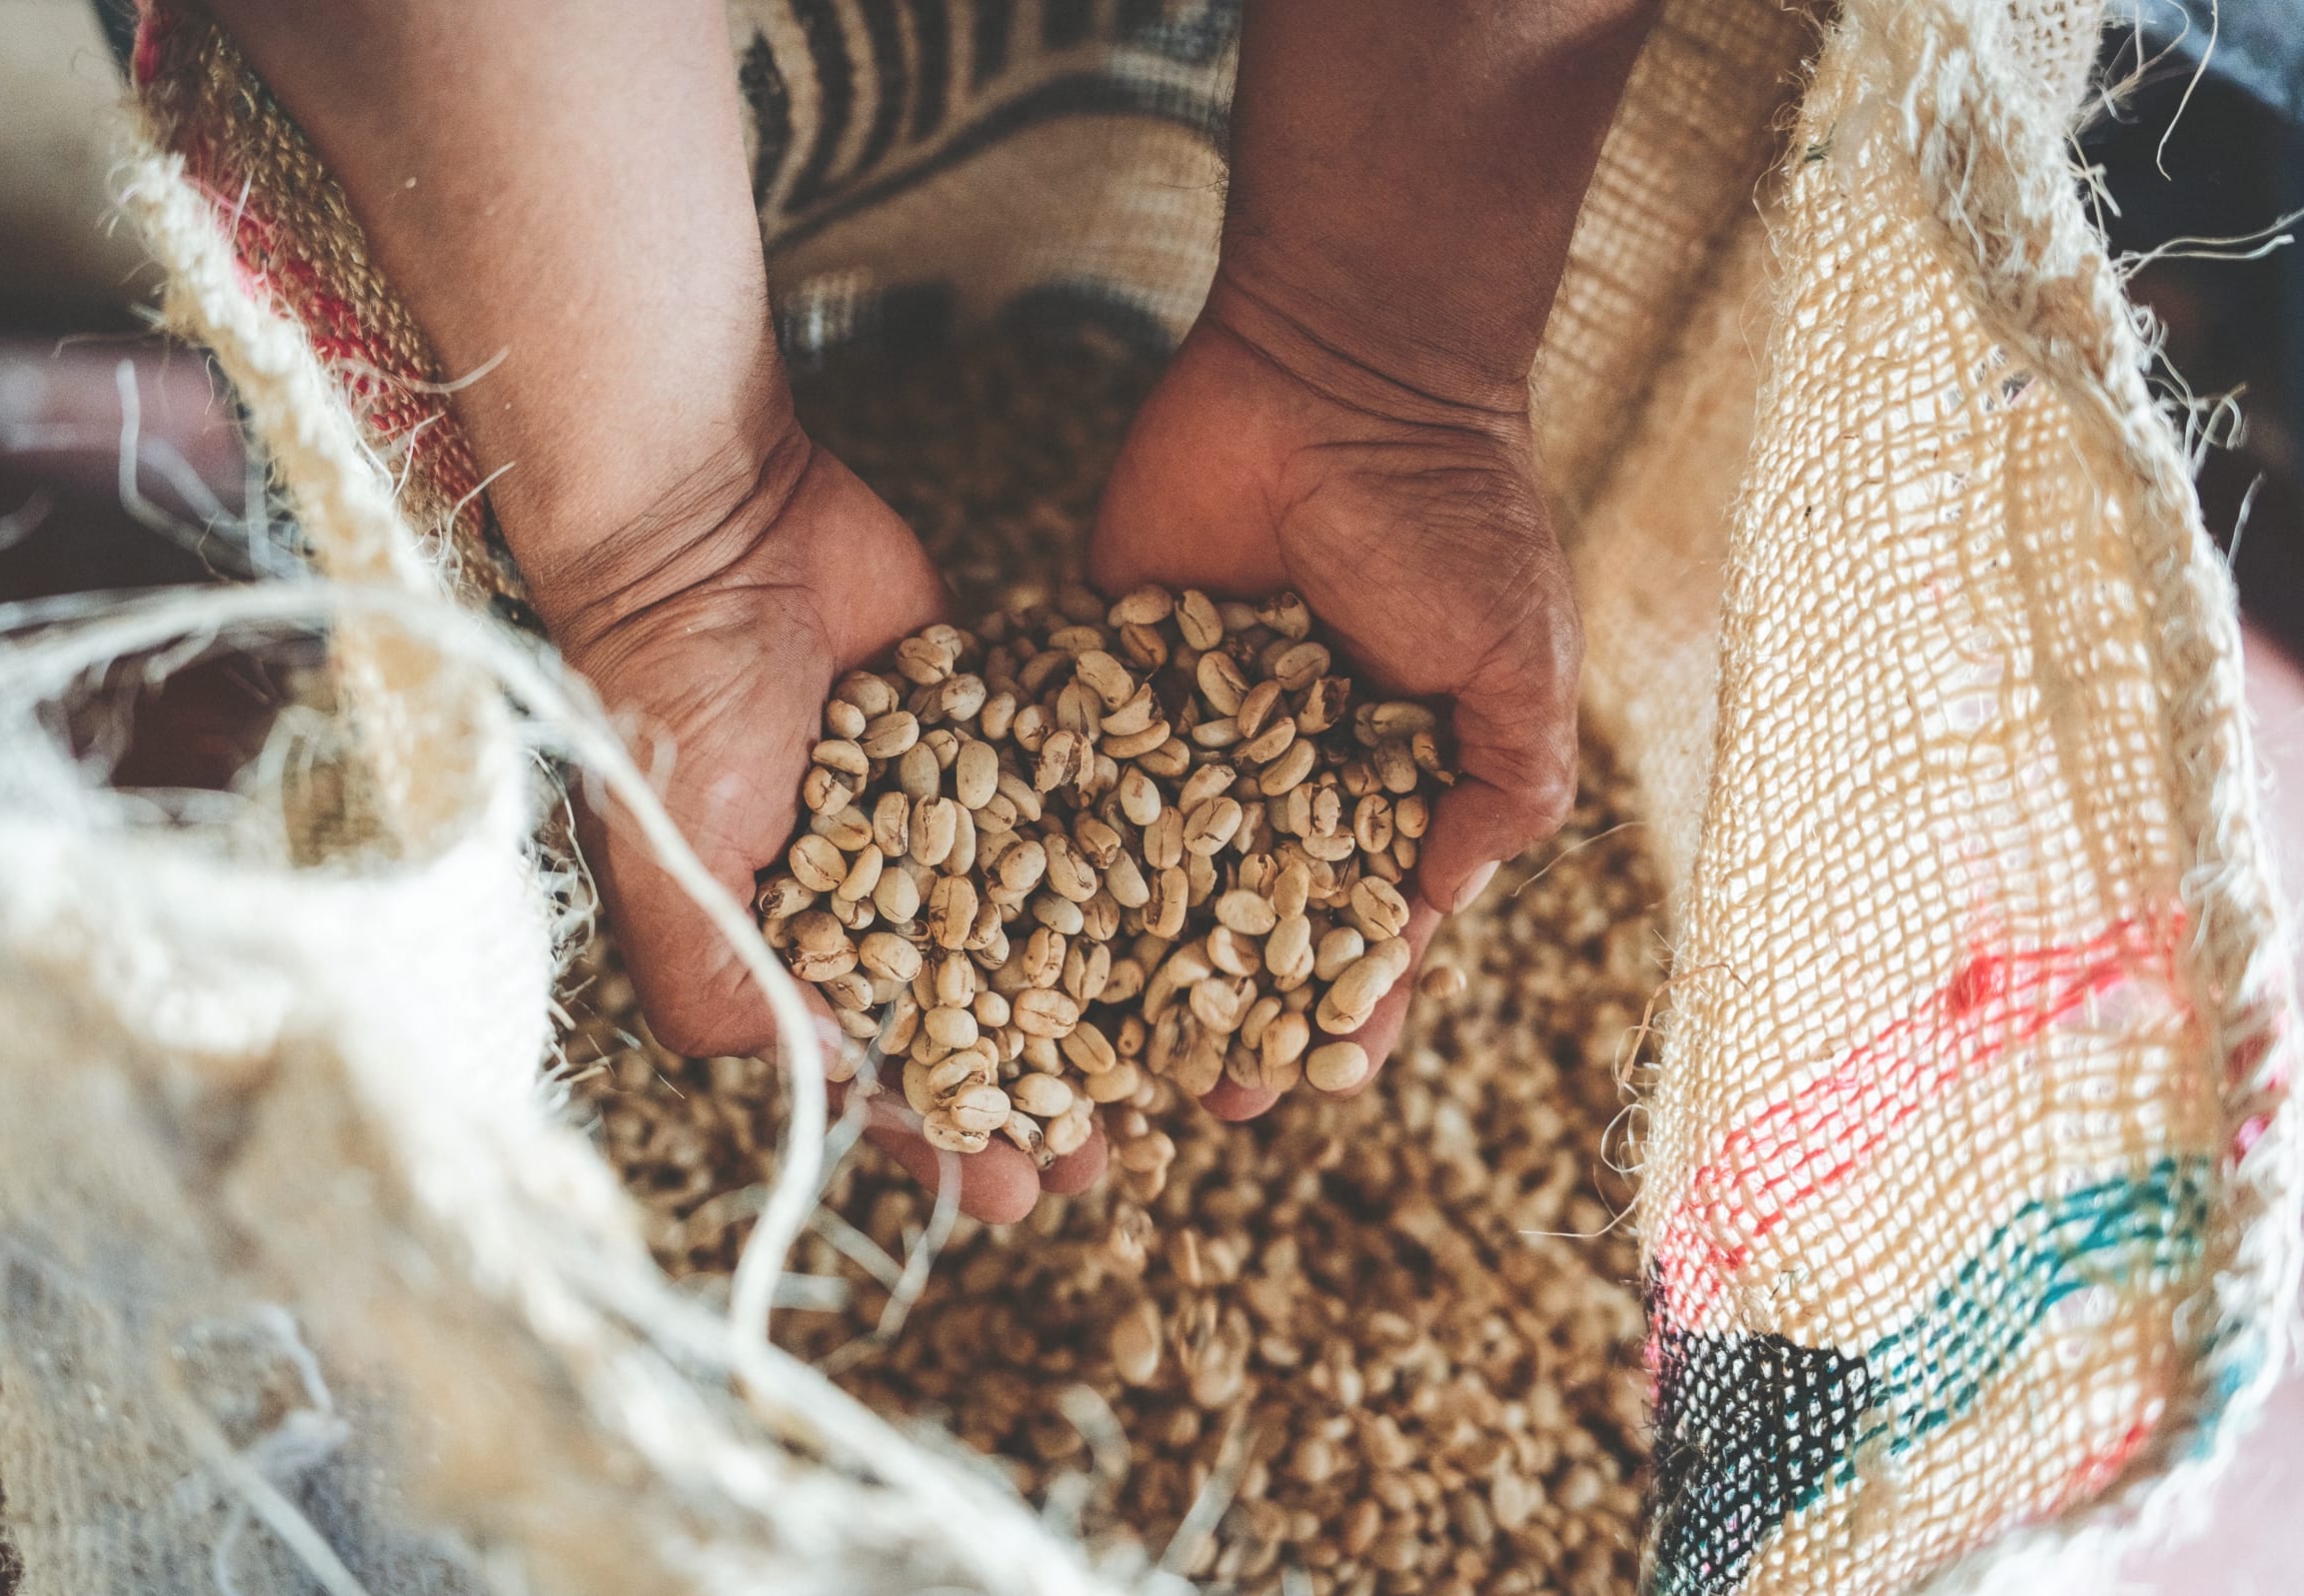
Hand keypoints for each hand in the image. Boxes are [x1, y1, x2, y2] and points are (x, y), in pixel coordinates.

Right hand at [529, 414, 1102, 1220]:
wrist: (708, 530)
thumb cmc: (665, 710)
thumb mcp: (678, 878)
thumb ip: (734, 993)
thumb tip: (832, 1092)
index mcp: (789, 944)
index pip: (880, 1068)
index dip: (948, 1136)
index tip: (1018, 1197)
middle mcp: (872, 889)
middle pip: (977, 1013)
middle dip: (1042, 1090)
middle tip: (1119, 1158)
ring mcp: (941, 808)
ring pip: (1037, 921)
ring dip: (1099, 996)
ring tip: (1174, 1065)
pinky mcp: (995, 726)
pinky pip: (1066, 805)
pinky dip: (1121, 860)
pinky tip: (1192, 911)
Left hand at [1090, 273, 1581, 1118]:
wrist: (1337, 370)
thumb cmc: (1449, 516)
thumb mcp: (1515, 663)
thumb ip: (1502, 788)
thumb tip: (1446, 908)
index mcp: (1382, 786)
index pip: (1359, 928)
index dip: (1338, 1008)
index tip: (1315, 1081)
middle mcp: (1276, 775)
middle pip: (1238, 925)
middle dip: (1213, 1018)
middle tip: (1180, 1106)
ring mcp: (1183, 730)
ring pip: (1142, 872)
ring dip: (1116, 966)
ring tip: (1082, 1052)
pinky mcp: (1100, 674)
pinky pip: (1069, 770)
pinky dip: (1041, 842)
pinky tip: (1002, 927)